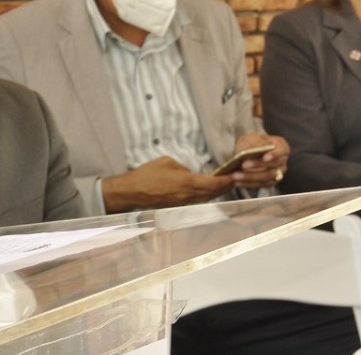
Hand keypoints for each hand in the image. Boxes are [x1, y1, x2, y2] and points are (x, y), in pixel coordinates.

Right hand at [101, 156, 234, 212]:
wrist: (131, 192)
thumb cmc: (146, 174)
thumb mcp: (167, 162)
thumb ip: (183, 167)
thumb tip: (190, 173)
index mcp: (187, 182)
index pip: (214, 183)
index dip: (227, 180)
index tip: (235, 175)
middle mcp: (188, 195)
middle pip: (214, 193)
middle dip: (226, 186)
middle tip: (236, 179)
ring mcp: (184, 203)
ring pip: (207, 198)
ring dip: (218, 192)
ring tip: (226, 185)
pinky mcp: (178, 206)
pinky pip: (198, 200)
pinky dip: (207, 195)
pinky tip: (209, 191)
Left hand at [229, 134, 289, 188]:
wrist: (247, 152)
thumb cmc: (250, 143)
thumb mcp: (249, 139)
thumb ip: (251, 144)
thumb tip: (246, 152)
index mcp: (281, 146)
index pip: (283, 150)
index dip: (275, 154)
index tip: (265, 157)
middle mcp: (282, 160)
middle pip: (273, 165)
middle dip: (257, 165)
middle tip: (243, 165)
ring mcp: (278, 172)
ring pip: (267, 177)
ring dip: (250, 177)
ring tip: (236, 176)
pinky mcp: (270, 182)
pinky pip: (261, 185)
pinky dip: (248, 183)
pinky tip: (237, 182)